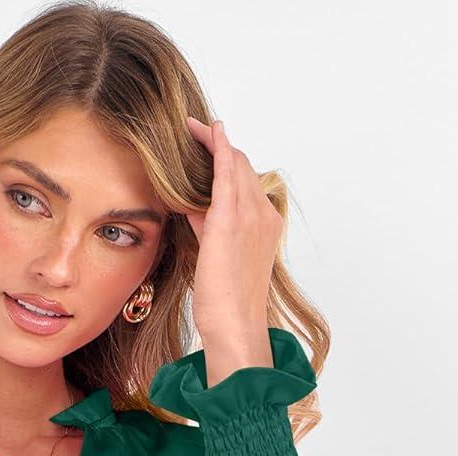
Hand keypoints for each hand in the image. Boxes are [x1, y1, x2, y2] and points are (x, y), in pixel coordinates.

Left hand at [182, 117, 282, 373]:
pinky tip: (208, 130)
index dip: (227, 162)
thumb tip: (191, 207)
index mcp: (266, 224)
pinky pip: (226, 171)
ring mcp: (252, 215)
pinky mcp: (231, 219)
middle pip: (243, 168)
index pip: (247, 182)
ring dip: (215, 143)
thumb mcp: (216, 255)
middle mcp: (264, 215)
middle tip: (196, 132)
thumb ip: (208, 227)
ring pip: (235, 164)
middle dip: (220, 147)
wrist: (233, 324)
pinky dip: (218, 147)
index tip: (209, 148)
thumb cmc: (225, 302)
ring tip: (193, 129)